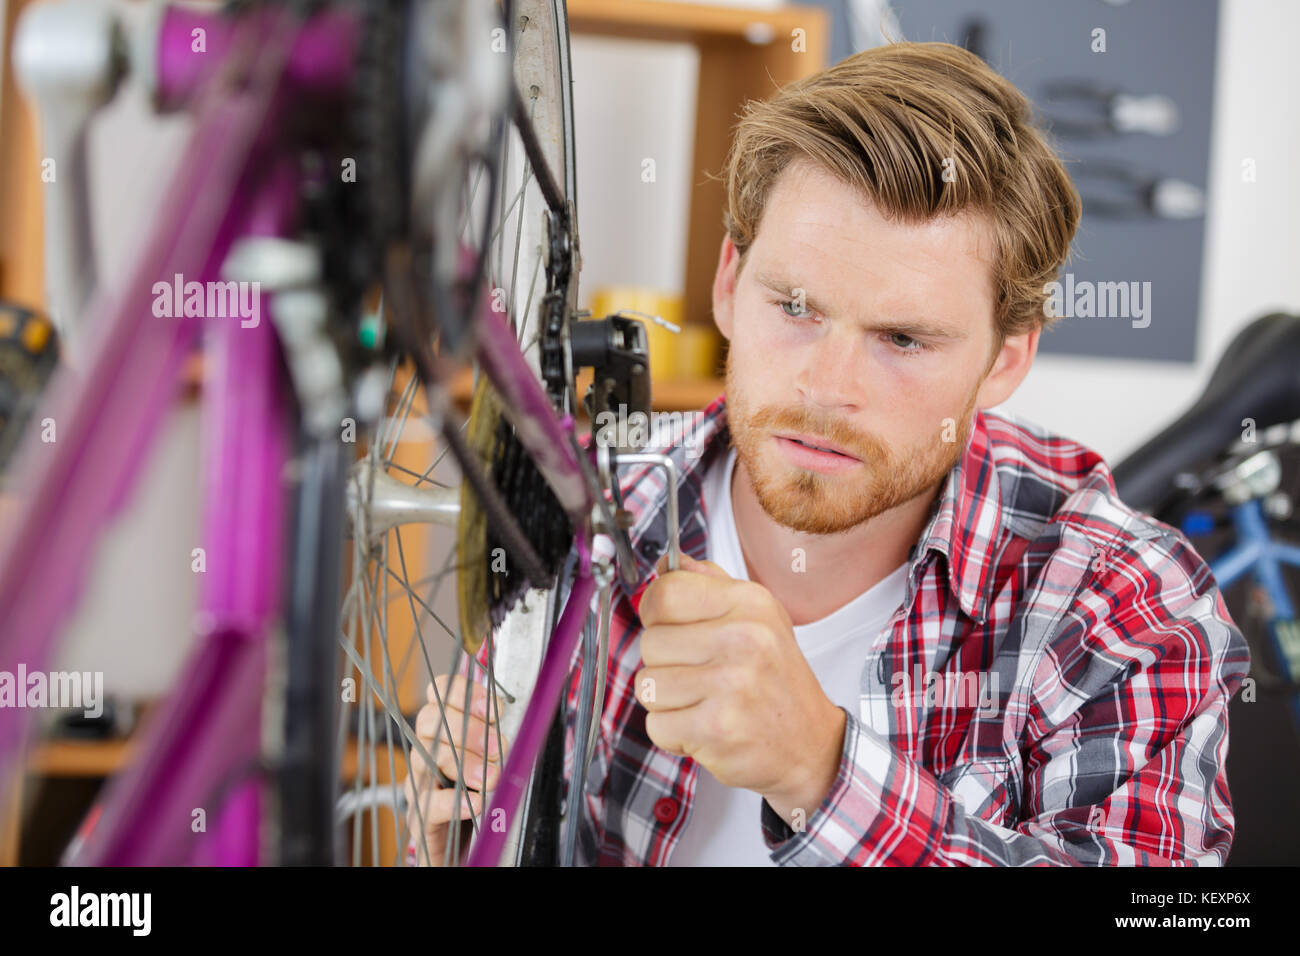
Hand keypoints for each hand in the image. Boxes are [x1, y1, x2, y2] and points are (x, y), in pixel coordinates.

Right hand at [403, 674, 510, 865]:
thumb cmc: (486, 795)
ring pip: (427, 758)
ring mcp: (419, 782)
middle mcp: (426, 750)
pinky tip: (477, 803)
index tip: (494, 708)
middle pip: (430, 720)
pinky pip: (431, 803)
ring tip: (493, 777)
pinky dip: (456, 803)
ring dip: (465, 764)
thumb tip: (536, 715)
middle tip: (498, 745)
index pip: (439, 692)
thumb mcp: (497, 759)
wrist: (468, 846)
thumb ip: (507, 736)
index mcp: (444, 728)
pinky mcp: (421, 816)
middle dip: (468, 729)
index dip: (463, 692)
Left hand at [633, 553, 845, 826]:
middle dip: (664, 663)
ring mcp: (730, 684)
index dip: (655, 613)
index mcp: (749, 603)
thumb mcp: (758, 618)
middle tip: (698, 675)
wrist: (811, 744)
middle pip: (650, 642)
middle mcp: (743, 638)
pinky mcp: (716, 727)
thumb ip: (710, 584)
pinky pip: (656, 724)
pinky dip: (673, 733)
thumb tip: (666, 564)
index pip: (664, 592)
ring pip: (648, 684)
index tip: (668, 626)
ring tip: (702, 702)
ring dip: (666, 701)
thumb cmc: (777, 681)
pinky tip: (703, 727)